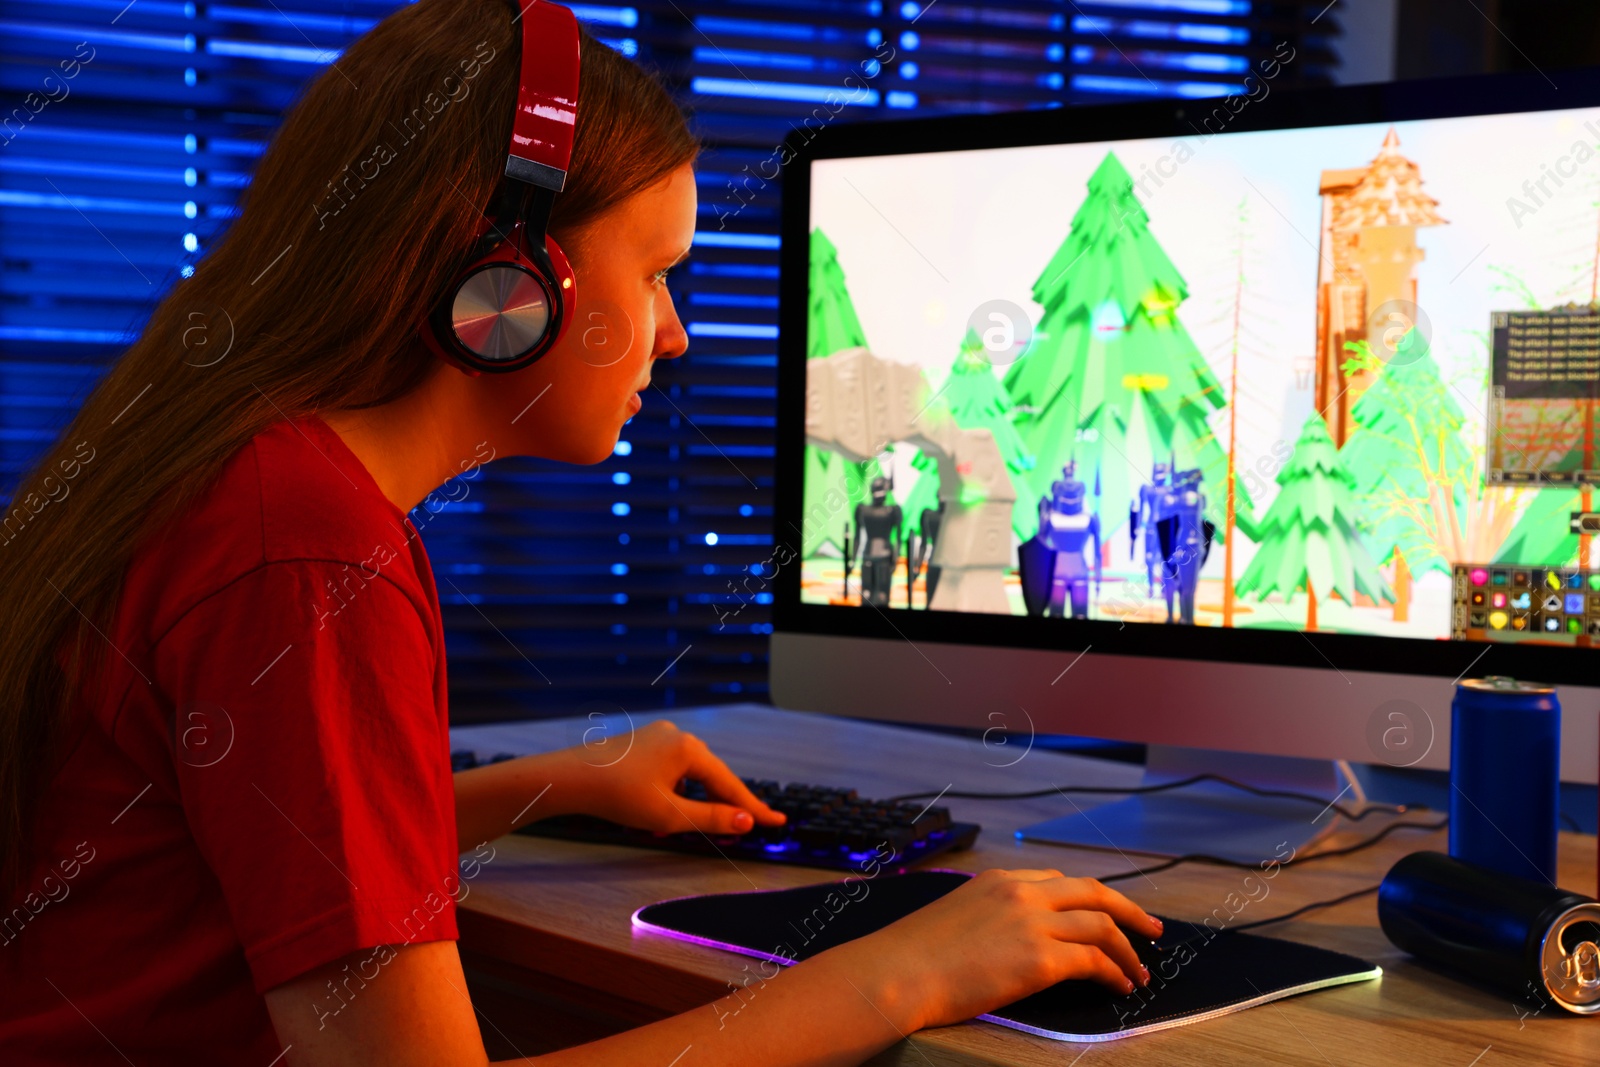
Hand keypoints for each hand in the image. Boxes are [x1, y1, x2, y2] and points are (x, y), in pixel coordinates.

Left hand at [557, 719, 785, 835]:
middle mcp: (678, 735)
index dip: (754, 808)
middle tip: (747, 826)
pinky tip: (666, 811)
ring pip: (690, 774)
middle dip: (725, 805)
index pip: (730, 784)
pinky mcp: (643, 743)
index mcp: (689, 749)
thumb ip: (711, 819)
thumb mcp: (669, 815)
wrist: (571, 778)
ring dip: (696, 801)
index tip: (778, 820)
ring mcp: (659, 736)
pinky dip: (677, 791)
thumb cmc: (618, 796)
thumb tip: (745, 821)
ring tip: (691, 827)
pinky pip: (672, 769)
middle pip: (712, 777)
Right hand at [823, 867, 1161, 1031]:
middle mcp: (1021, 892)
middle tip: (1151, 930)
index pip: (1059, 881)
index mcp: (1000, 879)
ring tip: (1138, 972)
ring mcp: (1032, 923)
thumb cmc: (912, 955)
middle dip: (1130, 910)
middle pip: (1094, 892)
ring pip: (1102, 925)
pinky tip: (1119, 987)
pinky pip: (1094, 961)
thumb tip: (1007, 940)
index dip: (1090, 899)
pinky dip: (1114, 973)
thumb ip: (989, 916)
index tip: (1106, 912)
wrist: (896, 973)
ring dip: (1127, 950)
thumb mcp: (955, 916)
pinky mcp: (1040, 960)